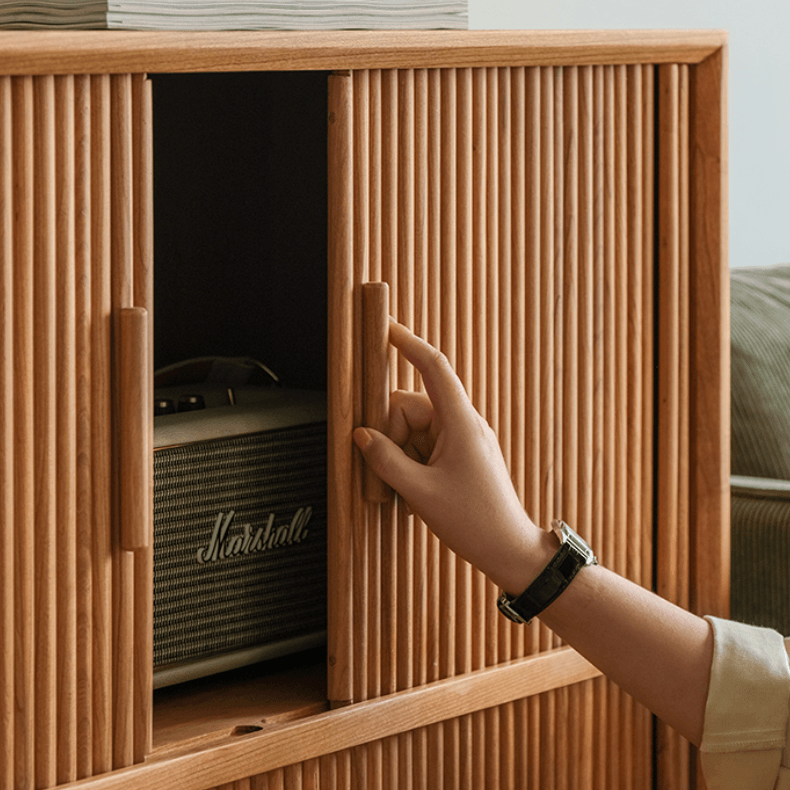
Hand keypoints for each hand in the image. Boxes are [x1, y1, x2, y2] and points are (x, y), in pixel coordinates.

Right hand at [352, 321, 552, 594]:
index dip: (409, 344)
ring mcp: (465, 440)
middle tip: (388, 472)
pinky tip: (416, 493)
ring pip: (416, 430)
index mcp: (460, 423)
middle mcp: (464, 424)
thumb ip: (386, 460)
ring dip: (402, 455)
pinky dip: (413, 464)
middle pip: (412, 408)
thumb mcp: (420, 492)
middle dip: (392, 434)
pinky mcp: (463, 456)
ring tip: (408, 491)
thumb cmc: (473, 521)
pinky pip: (427, 447)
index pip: (433, 368)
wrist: (509, 550)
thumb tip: (362, 436)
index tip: (388, 330)